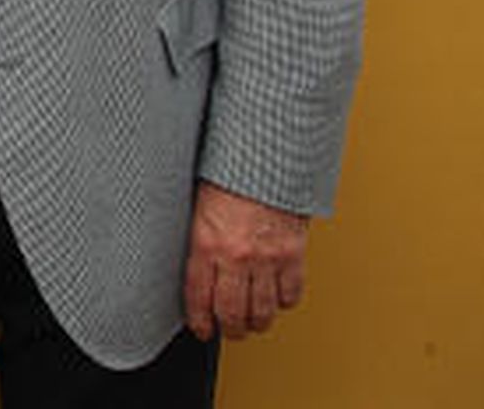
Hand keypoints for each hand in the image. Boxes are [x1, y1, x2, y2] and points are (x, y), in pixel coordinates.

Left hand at [183, 181, 311, 340]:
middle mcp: (237, 255)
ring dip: (257, 322)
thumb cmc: (230, 171)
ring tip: (252, 320)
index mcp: (206, 241)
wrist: (267, 155)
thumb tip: (190, 257)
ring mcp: (267, 258)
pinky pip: (291, 295)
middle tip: (228, 329)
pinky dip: (283, 301)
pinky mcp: (293, 255)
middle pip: (232, 314)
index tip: (201, 327)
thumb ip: (197, 234)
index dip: (199, 320)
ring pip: (264, 312)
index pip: (198, 296)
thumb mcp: (198, 201)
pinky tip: (276, 296)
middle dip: (229, 328)